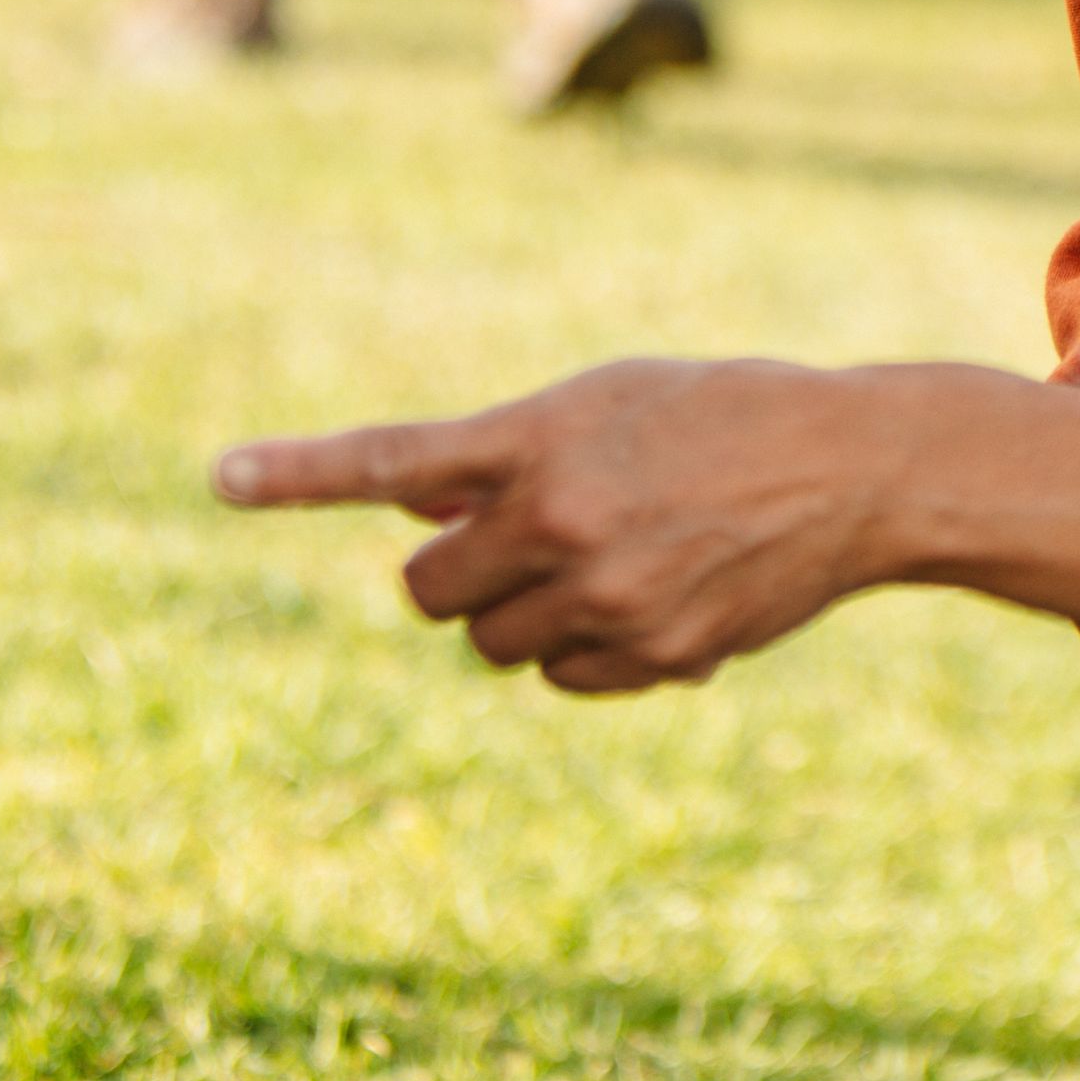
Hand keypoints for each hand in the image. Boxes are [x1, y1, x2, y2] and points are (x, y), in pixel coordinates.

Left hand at [217, 358, 1079, 693]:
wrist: (860, 468)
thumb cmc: (724, 417)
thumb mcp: (612, 402)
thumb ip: (509, 454)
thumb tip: (421, 526)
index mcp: (543, 438)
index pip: (395, 461)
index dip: (300, 471)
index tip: (220, 477)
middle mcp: (562, 519)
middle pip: (429, 592)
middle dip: (457, 576)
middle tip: (518, 542)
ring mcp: (608, 594)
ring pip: (491, 645)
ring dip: (521, 615)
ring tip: (608, 562)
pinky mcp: (655, 655)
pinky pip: (563, 678)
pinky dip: (587, 653)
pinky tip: (656, 600)